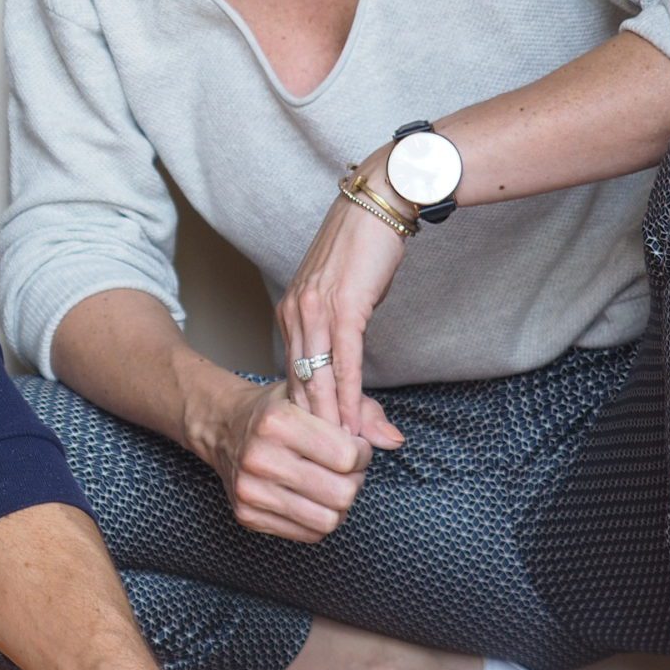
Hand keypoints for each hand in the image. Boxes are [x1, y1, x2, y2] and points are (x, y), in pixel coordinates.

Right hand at [193, 378, 375, 541]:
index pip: (348, 456)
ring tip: (330, 485)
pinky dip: (319, 519)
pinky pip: (308, 535)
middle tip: (345, 470)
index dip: (362, 454)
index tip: (354, 447)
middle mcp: (259, 457)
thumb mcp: (319, 396)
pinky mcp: (247, 515)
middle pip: (341, 493)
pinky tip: (311, 498)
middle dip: (354, 482)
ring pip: (327, 520)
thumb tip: (395, 441)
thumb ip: (363, 412)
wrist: (225, 428)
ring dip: (339, 506)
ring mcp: (250, 490)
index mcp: (277, 422)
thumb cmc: (281, 411)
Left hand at [279, 166, 412, 441]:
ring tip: (337, 457)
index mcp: (291, 313)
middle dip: (311, 428)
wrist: (378, 203)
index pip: (294, 375)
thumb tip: (353, 374)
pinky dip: (347, 397)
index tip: (310, 447)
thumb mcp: (346, 298)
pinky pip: (343, 363)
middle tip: (322, 466)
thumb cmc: (365, 251)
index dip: (302, 414)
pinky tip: (352, 423)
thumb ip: (344, 339)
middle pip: (300, 383)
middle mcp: (295, 313)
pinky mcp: (343, 307)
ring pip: (317, 379)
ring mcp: (316, 311)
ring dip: (328, 422)